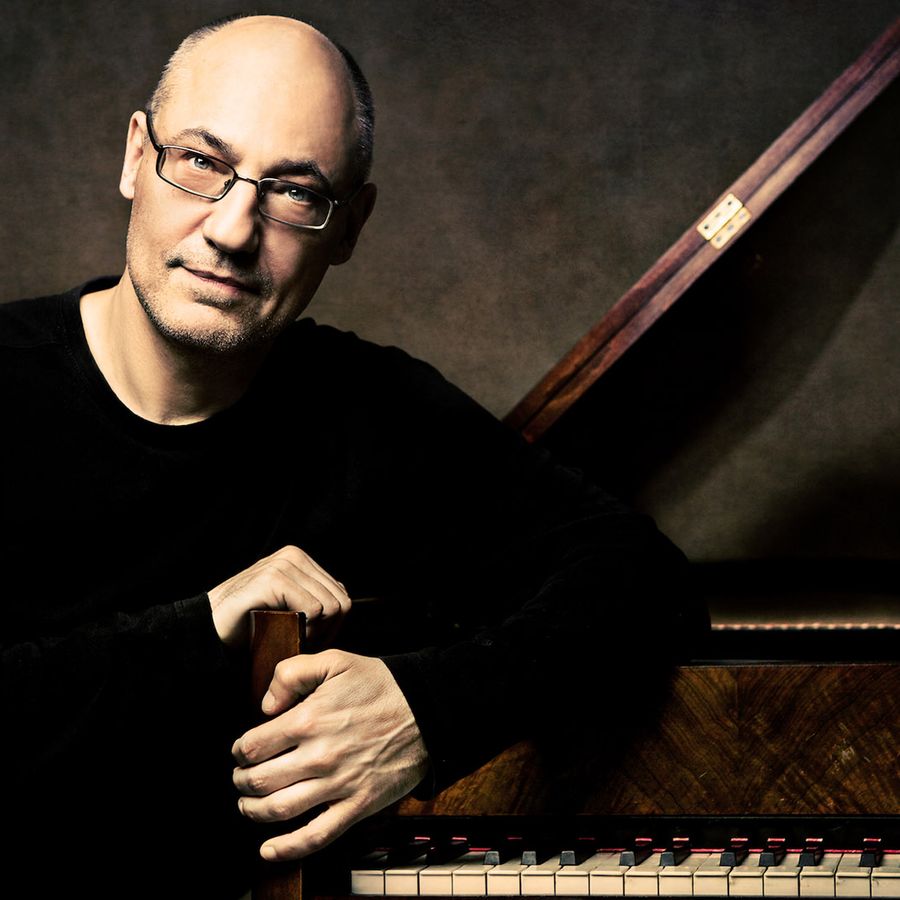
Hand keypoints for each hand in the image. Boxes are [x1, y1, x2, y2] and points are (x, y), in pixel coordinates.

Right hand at [208, 545, 350, 648]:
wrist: (209, 631)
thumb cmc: (249, 624)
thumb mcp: (288, 606)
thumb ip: (314, 597)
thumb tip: (344, 598)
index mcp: (300, 559)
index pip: (342, 594)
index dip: (334, 625)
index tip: (314, 642)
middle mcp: (294, 556)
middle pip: (340, 600)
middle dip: (328, 630)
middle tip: (306, 646)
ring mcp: (283, 564)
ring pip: (330, 605)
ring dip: (317, 633)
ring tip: (294, 641)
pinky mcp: (273, 579)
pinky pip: (313, 609)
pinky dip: (306, 629)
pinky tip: (286, 635)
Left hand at [231, 649, 428, 859]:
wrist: (426, 708)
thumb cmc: (380, 685)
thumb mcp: (335, 660)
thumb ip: (292, 672)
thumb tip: (265, 706)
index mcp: (309, 719)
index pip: (253, 746)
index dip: (240, 751)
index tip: (242, 751)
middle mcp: (319, 755)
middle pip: (259, 781)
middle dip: (241, 782)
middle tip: (242, 777)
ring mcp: (338, 784)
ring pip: (279, 810)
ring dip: (253, 811)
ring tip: (249, 804)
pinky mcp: (358, 805)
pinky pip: (317, 835)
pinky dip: (288, 849)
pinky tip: (269, 850)